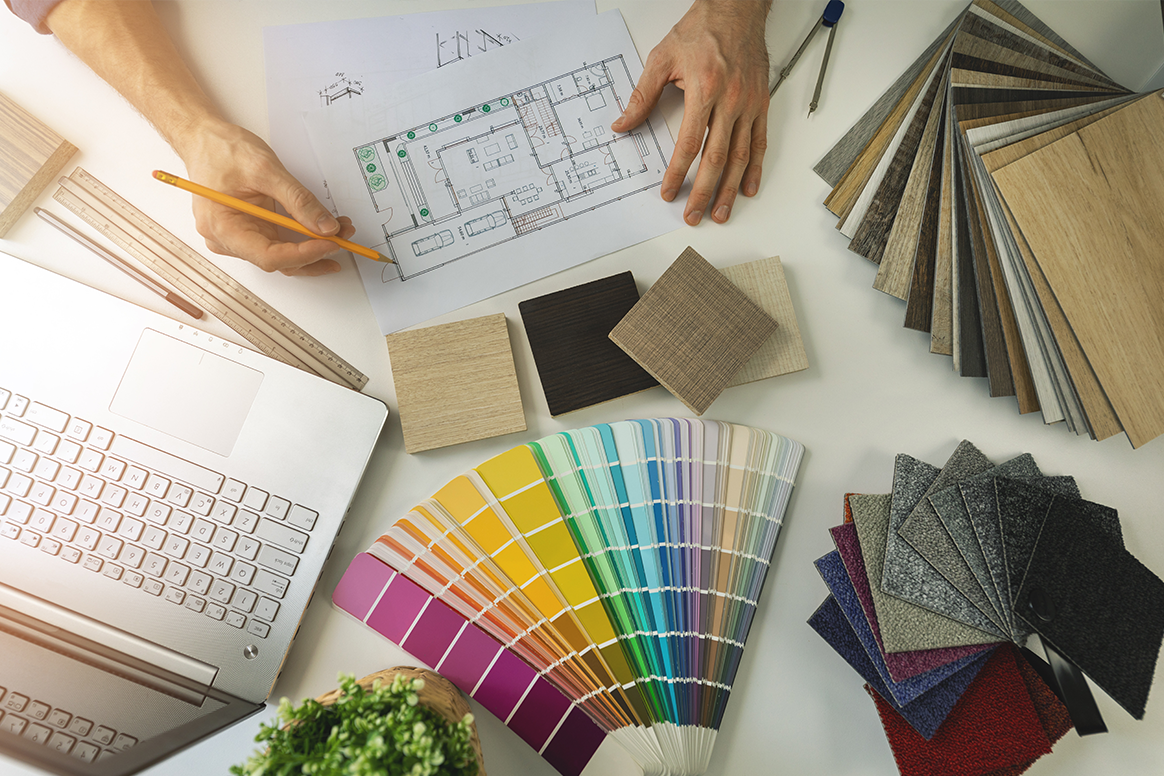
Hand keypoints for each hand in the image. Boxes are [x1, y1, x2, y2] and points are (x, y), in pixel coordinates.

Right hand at [173, 118, 354, 275]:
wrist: (204, 139)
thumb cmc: (222, 150)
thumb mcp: (265, 169)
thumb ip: (298, 200)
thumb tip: (325, 226)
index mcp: (222, 227)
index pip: (268, 256)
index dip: (304, 254)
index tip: (331, 243)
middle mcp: (227, 240)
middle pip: (278, 261)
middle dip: (315, 251)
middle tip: (344, 236)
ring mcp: (237, 238)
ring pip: (282, 256)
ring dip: (312, 247)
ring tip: (339, 231)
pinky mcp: (249, 232)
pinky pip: (279, 244)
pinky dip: (302, 239)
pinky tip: (322, 232)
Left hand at [611, 0, 770, 224]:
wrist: (736, 9)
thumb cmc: (701, 31)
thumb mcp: (662, 58)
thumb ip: (642, 96)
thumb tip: (622, 123)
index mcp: (705, 89)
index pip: (690, 142)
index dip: (678, 172)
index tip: (668, 192)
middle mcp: (731, 99)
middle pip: (716, 158)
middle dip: (703, 192)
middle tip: (693, 215)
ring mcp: (749, 104)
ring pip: (740, 156)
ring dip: (729, 189)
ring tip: (719, 213)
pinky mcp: (761, 104)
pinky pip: (759, 142)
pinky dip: (754, 169)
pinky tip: (747, 188)